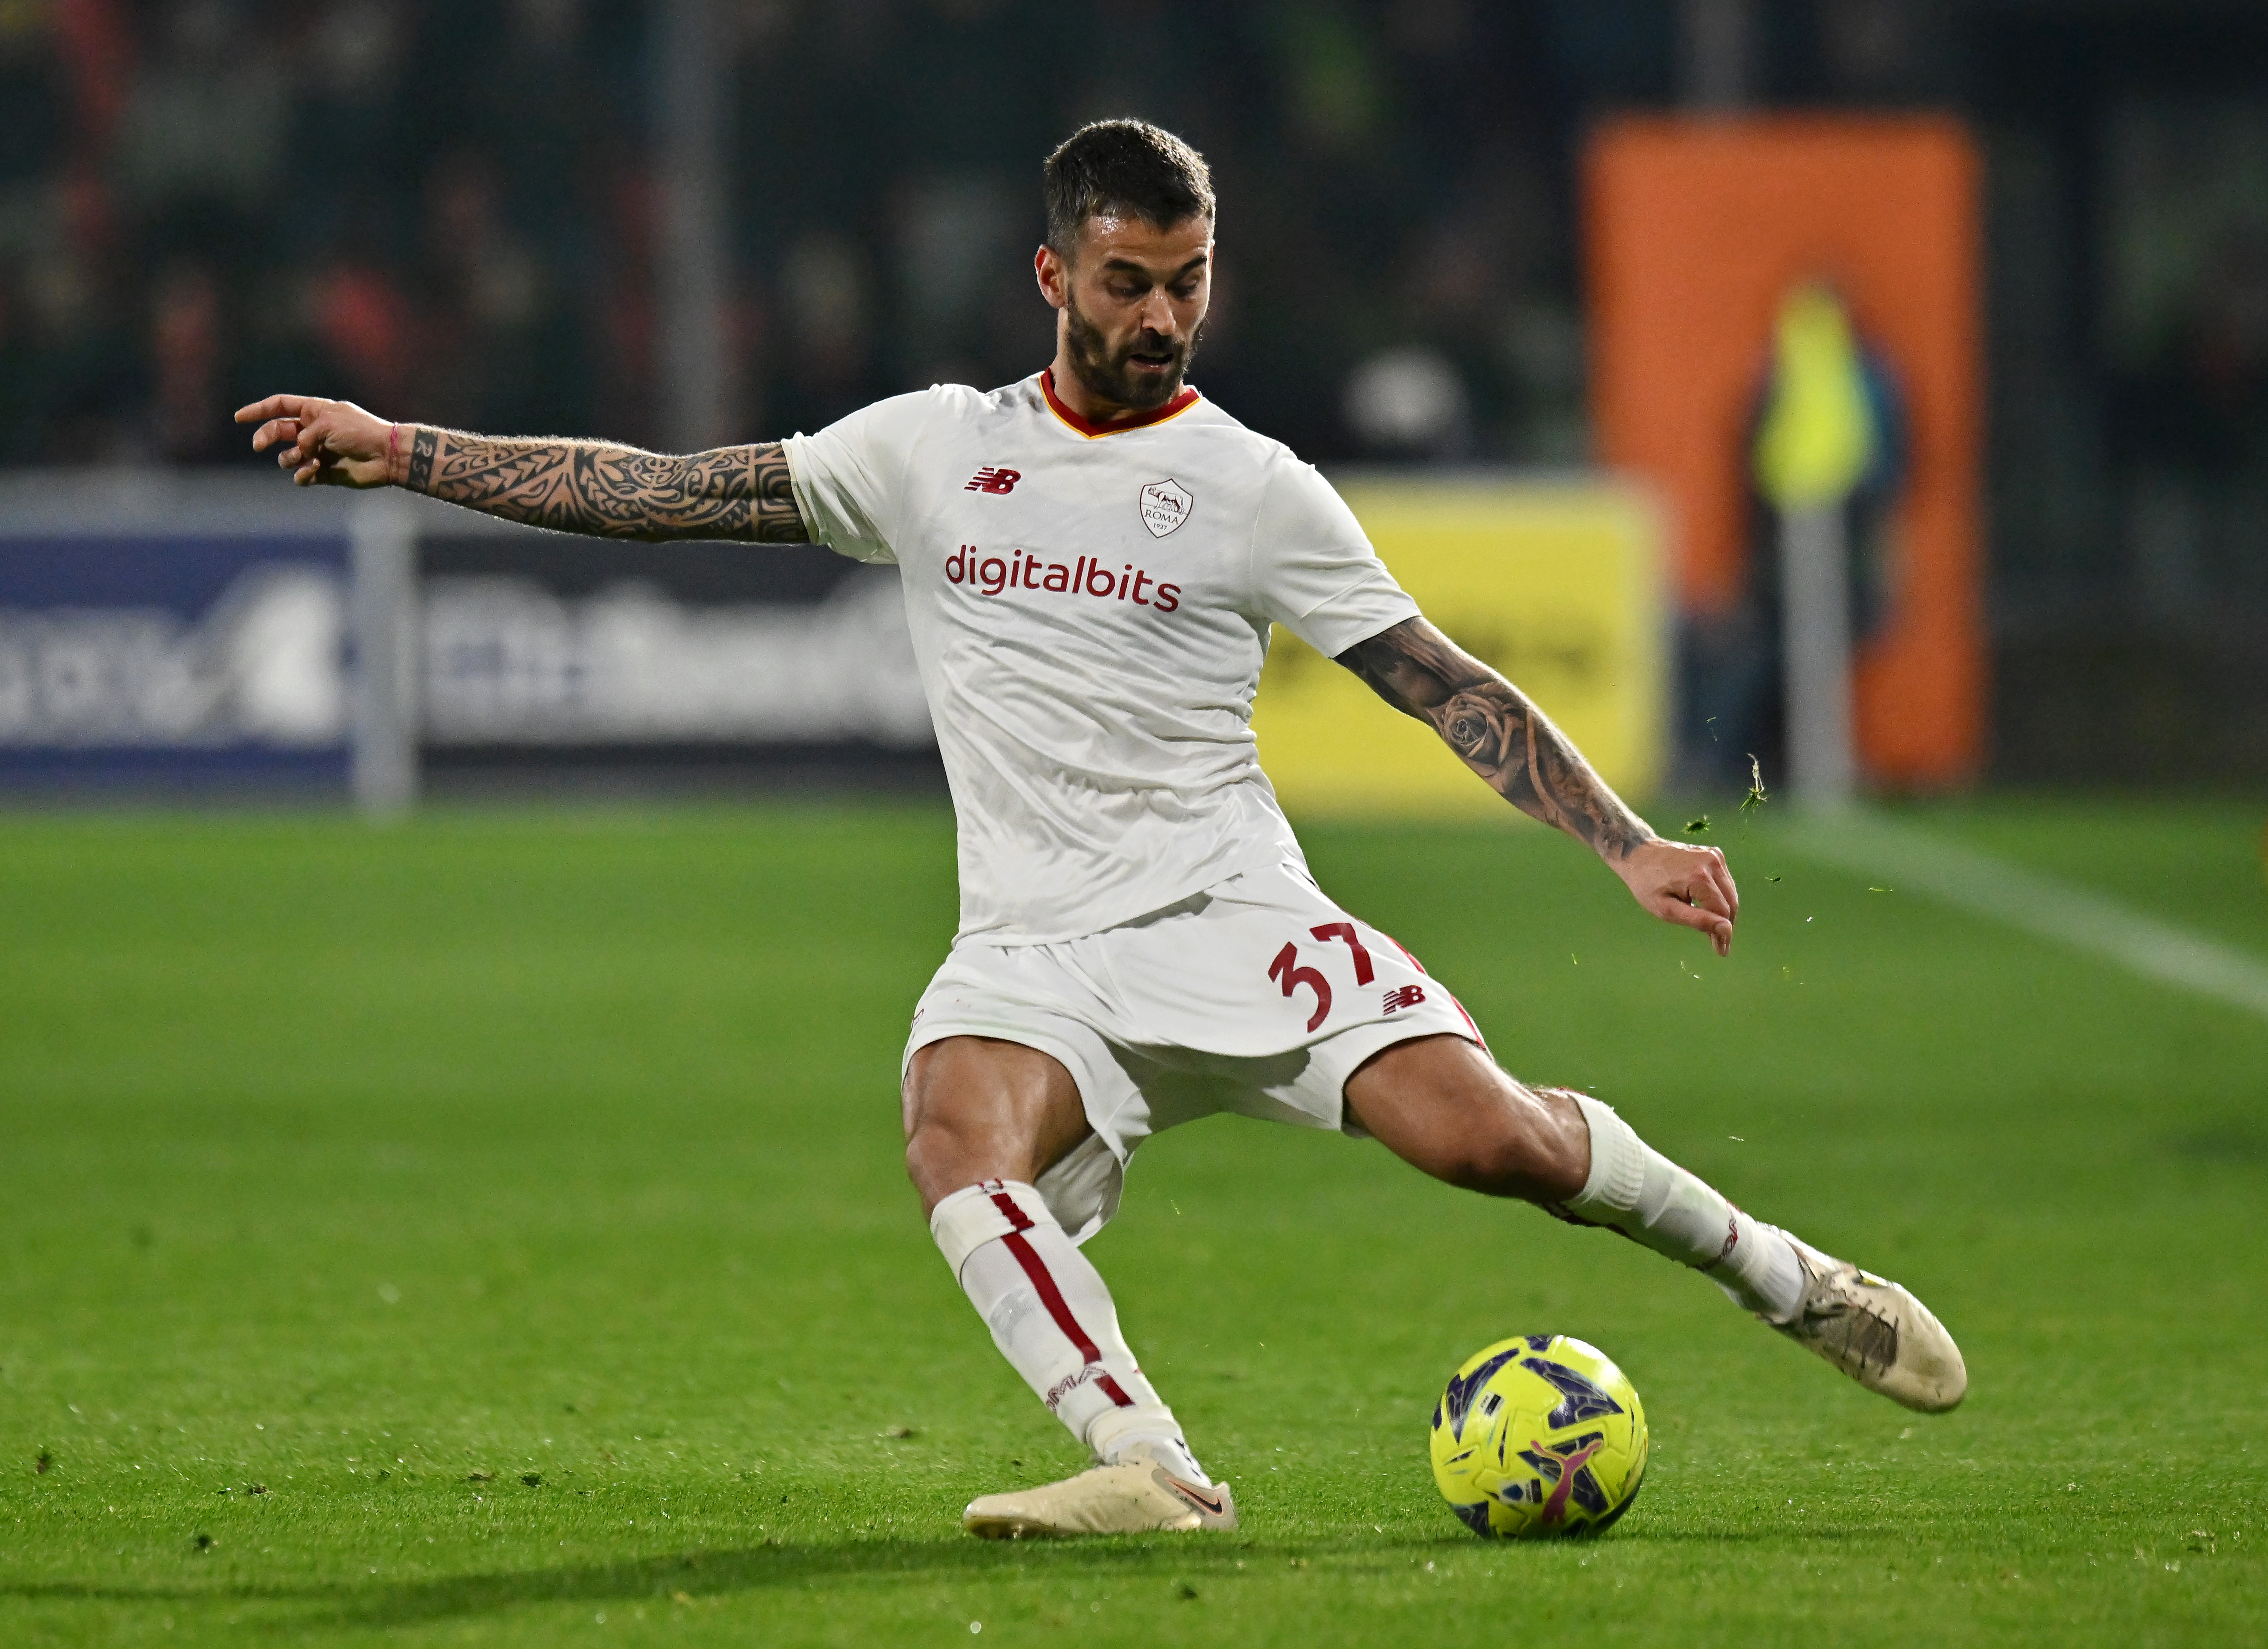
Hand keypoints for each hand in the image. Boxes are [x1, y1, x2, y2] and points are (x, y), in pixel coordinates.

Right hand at [234, 395, 400, 487]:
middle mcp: (314, 430)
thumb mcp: (328, 423)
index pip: (280, 406)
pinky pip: (301, 475)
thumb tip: (298, 451)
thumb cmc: (360, 432)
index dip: (258, 410)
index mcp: (315, 411)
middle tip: (258, 446)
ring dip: (290, 458)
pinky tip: (312, 472)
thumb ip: (305, 434)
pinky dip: (302, 474)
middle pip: (278, 431)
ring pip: (288, 456)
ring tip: (306, 458)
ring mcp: (318, 451)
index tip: (238, 418)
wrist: (386, 456)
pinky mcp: (323, 472)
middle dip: (265, 437)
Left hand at [1611, 838, 1738, 955]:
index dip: (1722, 933)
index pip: (1722, 912)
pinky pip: (1724, 882)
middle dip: (1726, 925)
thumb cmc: (1647, 885)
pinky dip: (1720, 896)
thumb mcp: (1666, 909)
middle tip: (1720, 945)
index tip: (1721, 951)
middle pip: (1730, 902)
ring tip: (1714, 930)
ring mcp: (1714, 856)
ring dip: (1725, 912)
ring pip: (1729, 892)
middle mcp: (1711, 862)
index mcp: (1699, 877)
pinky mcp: (1714, 854)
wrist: (1638, 854)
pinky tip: (1709, 908)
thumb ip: (1698, 920)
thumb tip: (1727, 930)